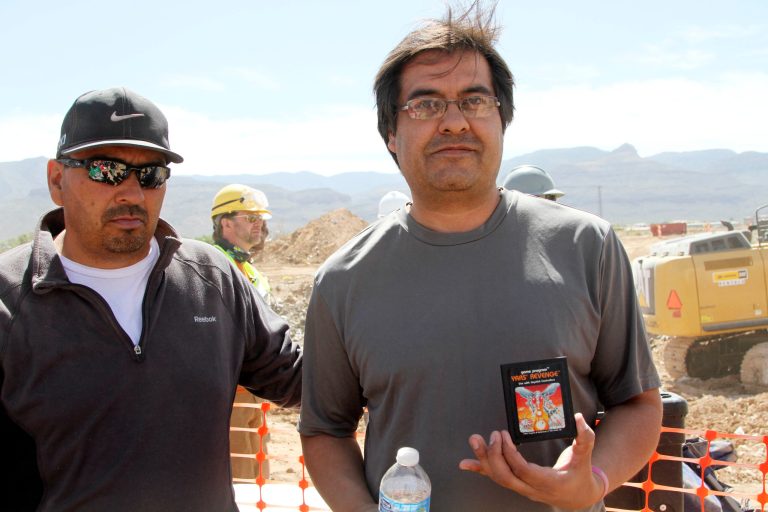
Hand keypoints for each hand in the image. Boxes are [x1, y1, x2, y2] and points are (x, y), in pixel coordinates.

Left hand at [458, 413, 604, 508]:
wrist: (576, 497)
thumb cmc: (580, 475)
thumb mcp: (585, 458)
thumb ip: (585, 438)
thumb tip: (579, 419)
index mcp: (548, 482)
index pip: (523, 470)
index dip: (510, 454)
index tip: (504, 435)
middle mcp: (531, 488)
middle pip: (506, 476)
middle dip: (494, 456)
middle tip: (493, 434)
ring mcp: (521, 488)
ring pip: (498, 477)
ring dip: (483, 459)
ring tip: (474, 439)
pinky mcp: (516, 484)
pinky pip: (495, 477)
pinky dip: (479, 469)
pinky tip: (464, 464)